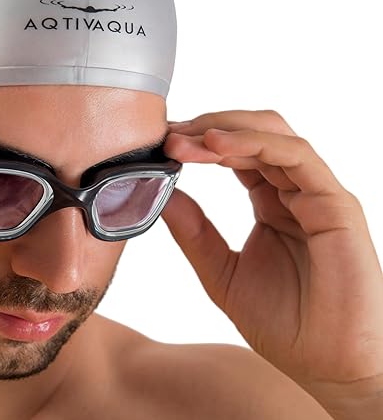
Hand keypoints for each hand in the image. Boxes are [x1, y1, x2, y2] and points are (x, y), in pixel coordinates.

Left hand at [161, 111, 382, 398]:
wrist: (329, 367)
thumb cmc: (286, 325)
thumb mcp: (221, 273)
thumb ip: (194, 232)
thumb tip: (161, 196)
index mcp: (271, 204)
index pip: (235, 154)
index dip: (198, 143)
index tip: (161, 144)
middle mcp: (295, 192)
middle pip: (252, 135)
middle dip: (205, 129)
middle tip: (167, 136)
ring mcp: (317, 194)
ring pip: (274, 135)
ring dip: (224, 130)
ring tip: (183, 139)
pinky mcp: (336, 205)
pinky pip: (296, 157)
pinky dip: (255, 143)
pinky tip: (216, 145)